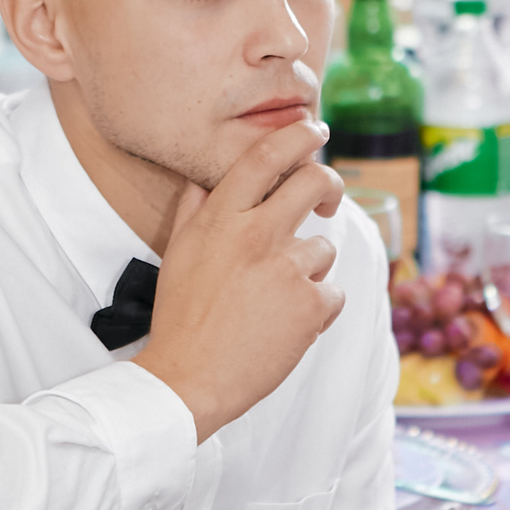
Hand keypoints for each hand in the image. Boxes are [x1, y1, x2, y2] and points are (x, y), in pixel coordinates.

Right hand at [134, 119, 346, 441]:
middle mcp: (256, 234)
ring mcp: (288, 268)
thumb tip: (205, 181)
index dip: (296, 135)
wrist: (189, 378)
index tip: (312, 131)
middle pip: (313, 181)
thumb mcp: (176, 253)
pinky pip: (332, 292)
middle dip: (328, 184)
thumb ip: (195, 211)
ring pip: (323, 247)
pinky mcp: (311, 304)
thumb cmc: (180, 318)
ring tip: (275, 302)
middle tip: (327, 197)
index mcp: (221, 218)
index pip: (264, 156)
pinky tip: (287, 326)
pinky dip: (317, 310)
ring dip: (308, 270)